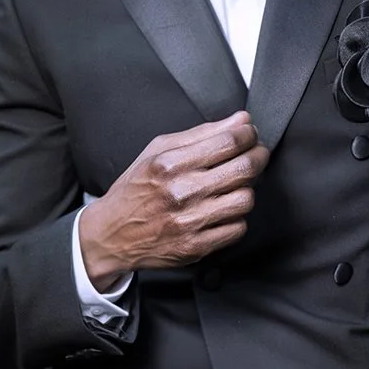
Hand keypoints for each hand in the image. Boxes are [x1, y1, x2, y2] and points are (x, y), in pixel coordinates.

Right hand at [80, 112, 265, 286]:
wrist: (111, 234)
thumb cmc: (135, 190)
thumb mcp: (157, 151)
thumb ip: (201, 134)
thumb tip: (240, 121)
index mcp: (168, 164)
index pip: (227, 142)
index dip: (248, 135)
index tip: (251, 134)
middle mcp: (180, 192)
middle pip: (243, 169)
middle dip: (258, 157)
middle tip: (256, 155)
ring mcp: (189, 222)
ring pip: (245, 199)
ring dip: (247, 189)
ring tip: (235, 185)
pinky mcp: (196, 247)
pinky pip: (238, 228)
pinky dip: (236, 217)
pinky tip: (224, 210)